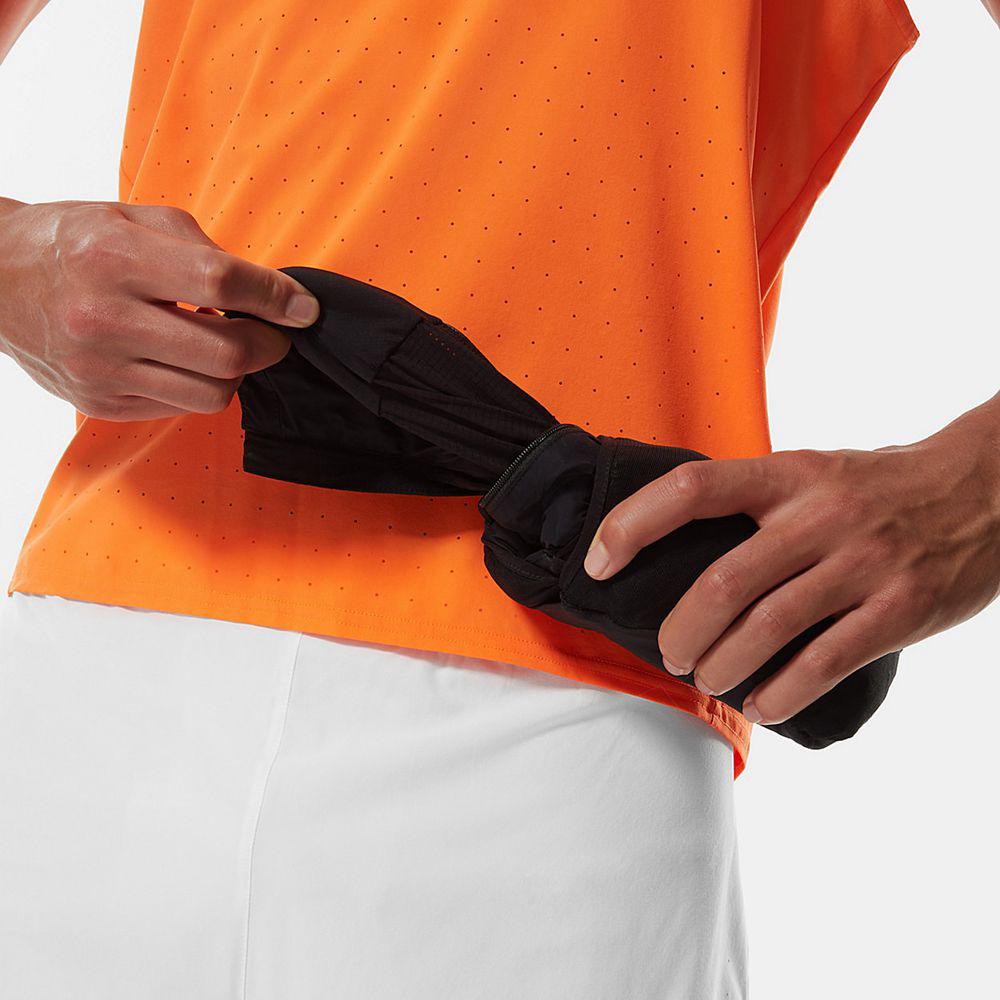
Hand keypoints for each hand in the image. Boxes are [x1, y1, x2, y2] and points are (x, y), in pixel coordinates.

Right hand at [0, 198, 318, 419]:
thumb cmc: (75, 241)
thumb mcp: (133, 217)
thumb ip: (202, 249)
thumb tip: (267, 292)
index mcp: (114, 256)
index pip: (220, 283)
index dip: (276, 298)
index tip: (304, 308)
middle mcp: (103, 318)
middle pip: (226, 353)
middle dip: (268, 344)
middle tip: (273, 332)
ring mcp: (99, 370)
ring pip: (211, 394)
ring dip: (236, 372)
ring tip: (223, 345)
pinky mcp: (99, 404)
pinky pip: (180, 407)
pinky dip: (196, 384)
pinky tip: (181, 358)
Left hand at [583, 395, 999, 724]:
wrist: (987, 487)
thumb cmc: (878, 486)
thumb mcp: (814, 471)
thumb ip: (756, 501)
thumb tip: (677, 543)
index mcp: (790, 474)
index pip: (693, 489)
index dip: (633, 523)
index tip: (598, 559)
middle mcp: (822, 515)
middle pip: (724, 581)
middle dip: (682, 629)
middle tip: (669, 652)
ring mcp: (864, 563)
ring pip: (769, 628)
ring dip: (723, 665)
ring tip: (706, 678)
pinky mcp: (900, 609)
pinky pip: (826, 661)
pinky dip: (784, 692)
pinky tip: (765, 706)